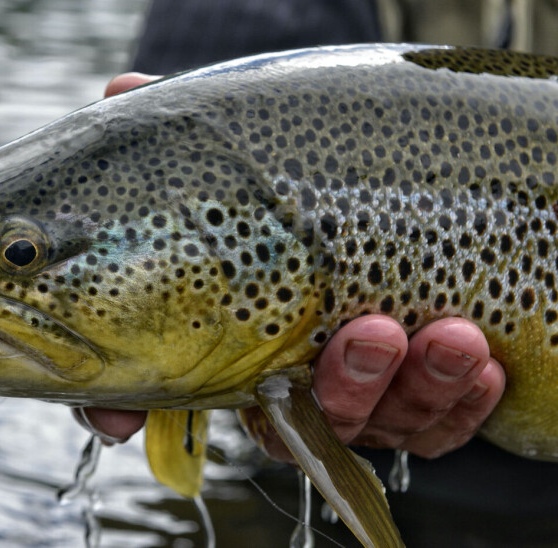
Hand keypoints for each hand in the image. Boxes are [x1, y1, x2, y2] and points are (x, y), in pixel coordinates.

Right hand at [72, 73, 506, 460]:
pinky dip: (458, 401)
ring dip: (415, 387)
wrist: (388, 198)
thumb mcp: (239, 154)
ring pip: (377, 422)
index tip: (118, 417)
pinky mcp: (419, 402)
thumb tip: (120, 89)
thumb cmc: (292, 188)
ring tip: (449, 334)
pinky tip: (479, 356)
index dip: (130, 407)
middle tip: (370, 332)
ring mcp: (354, 395)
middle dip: (341, 387)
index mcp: (223, 339)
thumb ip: (183, 130)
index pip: (155, 386)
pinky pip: (438, 426)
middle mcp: (281, 379)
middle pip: (293, 418)